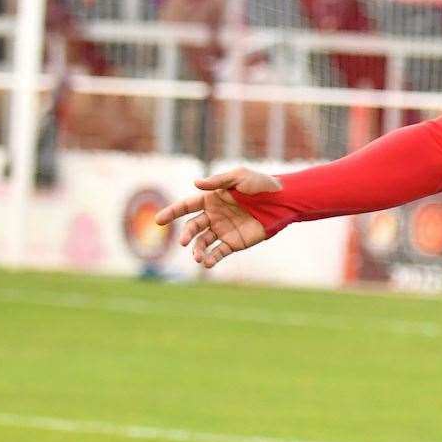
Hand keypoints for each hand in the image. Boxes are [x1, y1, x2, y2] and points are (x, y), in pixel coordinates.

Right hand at [154, 166, 277, 267]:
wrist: (283, 201)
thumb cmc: (262, 185)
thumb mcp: (239, 177)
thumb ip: (218, 181)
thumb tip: (196, 183)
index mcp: (211, 199)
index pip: (186, 206)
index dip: (171, 213)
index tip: (158, 220)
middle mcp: (214, 216)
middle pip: (192, 227)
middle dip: (185, 235)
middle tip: (183, 242)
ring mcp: (223, 230)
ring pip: (203, 242)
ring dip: (197, 250)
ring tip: (198, 257)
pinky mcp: (235, 242)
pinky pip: (219, 252)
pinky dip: (211, 259)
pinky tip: (207, 264)